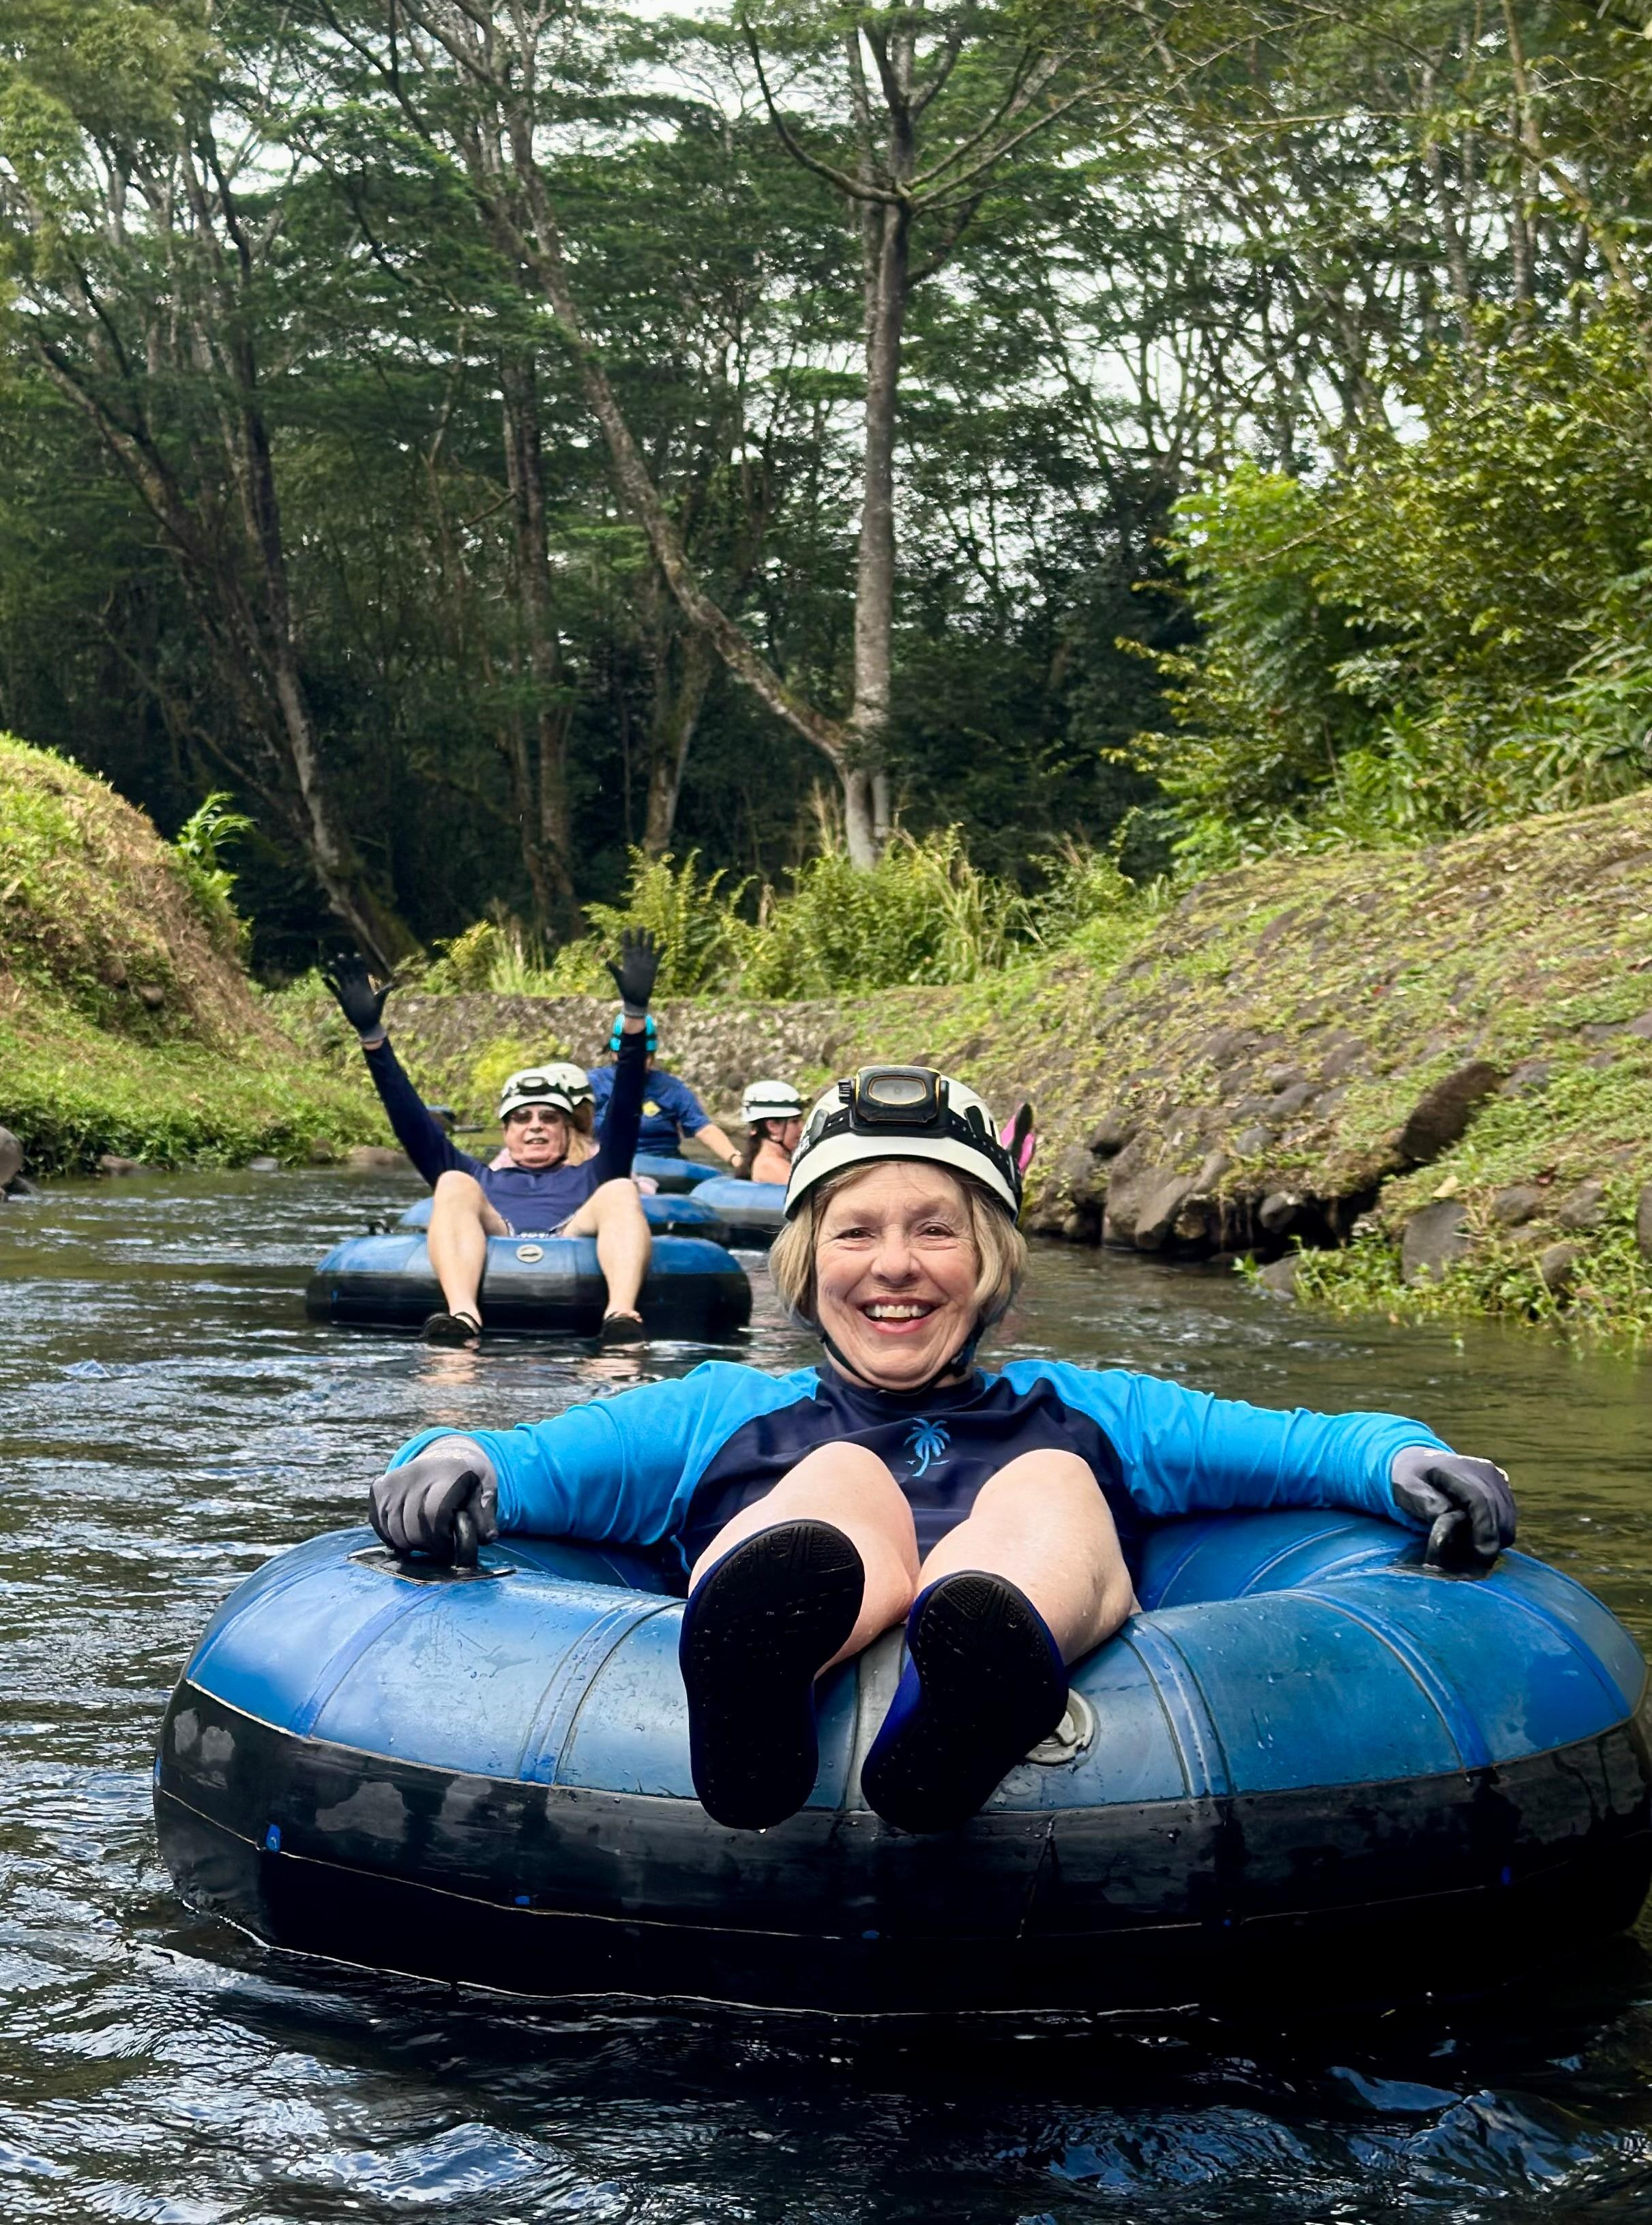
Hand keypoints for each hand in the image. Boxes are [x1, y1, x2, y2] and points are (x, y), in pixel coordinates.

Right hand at [323, 951, 389, 1040]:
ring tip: (330, 963)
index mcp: (365, 985)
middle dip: (345, 963)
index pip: (361, 971)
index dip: (359, 963)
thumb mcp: (379, 1001)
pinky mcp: (342, 998)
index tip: (356, 954)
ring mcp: (348, 991)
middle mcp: (356, 986)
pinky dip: (329, 983)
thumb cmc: (375, 1013)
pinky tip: (324, 976)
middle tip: (341, 955)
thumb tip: (393, 984)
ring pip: (340, 978)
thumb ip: (384, 992)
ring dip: (335, 970)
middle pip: (349, 971)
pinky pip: (334, 988)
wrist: (367, 1024)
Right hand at [369, 1436, 497, 1566]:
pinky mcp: (379, 1487)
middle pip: (411, 1526)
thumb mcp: (487, 1489)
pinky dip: (393, 1536)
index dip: (439, 1538)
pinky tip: (409, 1530)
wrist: (448, 1453)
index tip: (448, 1545)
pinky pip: (380, 1525)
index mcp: (447, 1472)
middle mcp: (416, 1473)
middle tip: (438, 1543)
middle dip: (426, 1544)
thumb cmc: (470, 1478)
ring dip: (410, 1542)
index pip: (433, 1513)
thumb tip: (486, 1538)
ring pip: (394, 1530)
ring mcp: (394, 1480)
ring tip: (426, 1535)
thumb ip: (486, 1514)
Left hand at [605, 927, 660, 1016]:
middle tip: (640, 926)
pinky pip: (657, 956)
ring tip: (652, 931)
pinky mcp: (653, 966)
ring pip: (648, 948)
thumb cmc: (626, 989)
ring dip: (650, 940)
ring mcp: (645, 962)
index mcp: (627, 960)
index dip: (627, 938)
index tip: (627, 929)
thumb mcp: (619, 978)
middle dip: (639, 936)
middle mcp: (636, 959)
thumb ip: (614, 969)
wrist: (636, 997)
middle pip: (638, 944)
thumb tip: (607, 961)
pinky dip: (661, 950)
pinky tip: (664, 943)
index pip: (627, 946)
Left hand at [1391, 1446, 1515, 1570]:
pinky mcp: (1502, 1491)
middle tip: (1470, 1560)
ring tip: (1468, 1547)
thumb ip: (1426, 1502)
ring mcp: (1498, 1481)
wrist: (1420, 1464)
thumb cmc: (1410, 1479)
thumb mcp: (1407, 1488)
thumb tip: (1447, 1514)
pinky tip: (1475, 1536)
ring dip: (1493, 1538)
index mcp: (1461, 1469)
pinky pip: (1507, 1519)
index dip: (1484, 1528)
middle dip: (1489, 1540)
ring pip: (1507, 1521)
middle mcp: (1486, 1473)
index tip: (1481, 1553)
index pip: (1482, 1501)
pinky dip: (1496, 1533)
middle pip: (1499, 1514)